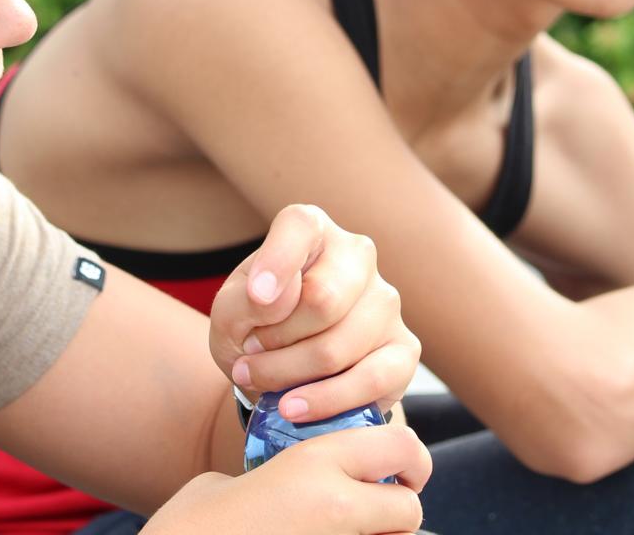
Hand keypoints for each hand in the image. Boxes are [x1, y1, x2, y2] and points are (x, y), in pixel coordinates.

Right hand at [144, 425, 430, 534]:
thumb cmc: (193, 523)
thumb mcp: (234, 481)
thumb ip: (276, 476)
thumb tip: (294, 489)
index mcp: (313, 461)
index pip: (403, 446)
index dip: (407, 461)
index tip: (392, 472)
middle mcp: (335, 504)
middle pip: (411, 508)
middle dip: (400, 511)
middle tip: (375, 513)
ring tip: (346, 529)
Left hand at [209, 203, 419, 424]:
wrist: (283, 375)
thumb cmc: (255, 328)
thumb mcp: (229, 312)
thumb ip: (243, 299)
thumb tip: (278, 299)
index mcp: (313, 231)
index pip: (301, 226)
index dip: (277, 262)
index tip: (254, 297)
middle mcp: (357, 256)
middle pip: (322, 299)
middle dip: (275, 339)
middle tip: (250, 353)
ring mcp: (386, 302)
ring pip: (338, 346)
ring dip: (287, 374)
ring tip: (261, 379)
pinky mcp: (404, 350)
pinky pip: (370, 380)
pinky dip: (324, 401)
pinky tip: (293, 408)